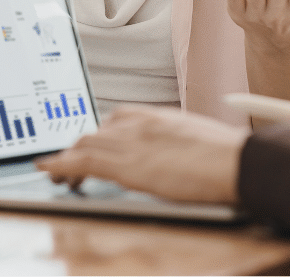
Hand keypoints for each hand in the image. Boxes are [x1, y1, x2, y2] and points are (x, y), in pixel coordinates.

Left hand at [36, 107, 248, 204]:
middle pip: (98, 131)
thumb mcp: (198, 140)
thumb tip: (170, 156)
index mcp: (158, 116)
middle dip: (82, 147)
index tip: (94, 143)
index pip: (118, 118)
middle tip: (71, 163)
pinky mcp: (127, 165)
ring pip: (86, 144)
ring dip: (68, 158)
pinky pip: (83, 161)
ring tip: (56, 172)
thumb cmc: (229, 157)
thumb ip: (176, 143)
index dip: (102, 134)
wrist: (237, 161)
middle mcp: (140, 124)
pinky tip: (51, 170)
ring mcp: (132, 142)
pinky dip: (62, 164)